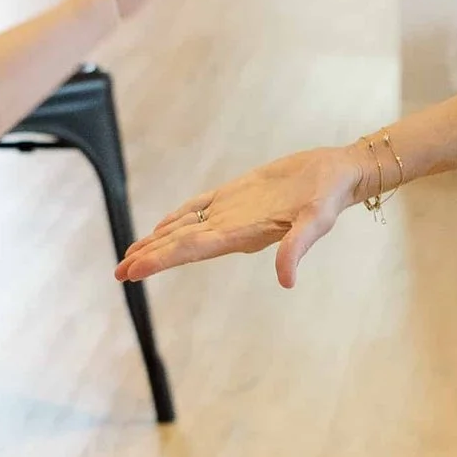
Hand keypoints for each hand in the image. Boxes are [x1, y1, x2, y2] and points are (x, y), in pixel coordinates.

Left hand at [119, 142, 361, 289]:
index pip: (193, 249)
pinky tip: (160, 227)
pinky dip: (176, 217)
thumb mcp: (317, 221)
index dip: (162, 259)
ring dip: (157, 242)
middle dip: (150, 257)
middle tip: (119, 273)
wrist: (338, 174)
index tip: (135, 270)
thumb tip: (286, 281)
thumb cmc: (329, 196)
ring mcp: (232, 212)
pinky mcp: (236, 195)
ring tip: (129, 256)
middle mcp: (232, 228)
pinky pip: (198, 208)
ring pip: (185, 229)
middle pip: (181, 244)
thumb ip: (297, 248)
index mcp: (244, 234)